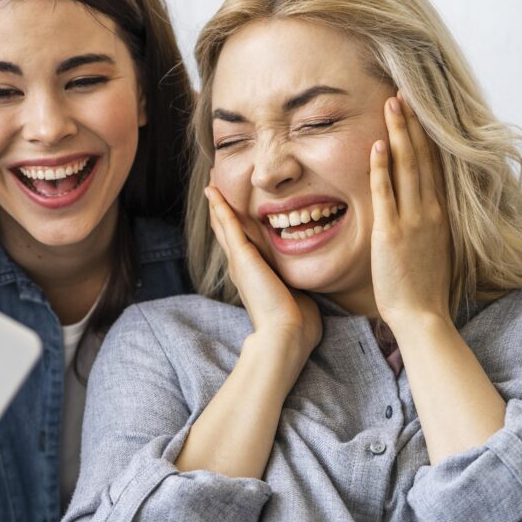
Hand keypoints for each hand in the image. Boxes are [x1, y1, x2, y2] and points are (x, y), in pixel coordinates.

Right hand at [205, 184, 321, 355]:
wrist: (287, 335)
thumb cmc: (298, 326)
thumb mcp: (299, 299)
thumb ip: (300, 289)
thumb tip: (310, 291)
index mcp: (255, 278)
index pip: (244, 248)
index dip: (238, 230)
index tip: (235, 214)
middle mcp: (243, 269)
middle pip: (227, 234)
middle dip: (221, 213)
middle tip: (214, 192)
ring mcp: (240, 262)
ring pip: (224, 227)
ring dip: (217, 206)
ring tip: (210, 187)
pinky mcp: (242, 257)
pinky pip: (228, 226)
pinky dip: (220, 208)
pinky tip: (214, 193)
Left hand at [369, 92, 452, 329]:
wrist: (422, 314)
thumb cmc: (421, 285)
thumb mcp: (429, 246)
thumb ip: (422, 223)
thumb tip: (415, 208)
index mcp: (437, 213)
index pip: (432, 165)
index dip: (424, 136)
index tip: (416, 111)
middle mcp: (429, 211)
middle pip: (422, 157)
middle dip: (411, 124)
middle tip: (402, 94)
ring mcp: (412, 220)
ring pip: (407, 167)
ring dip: (398, 134)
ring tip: (392, 105)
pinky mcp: (391, 233)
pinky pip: (386, 194)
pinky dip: (382, 169)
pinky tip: (376, 146)